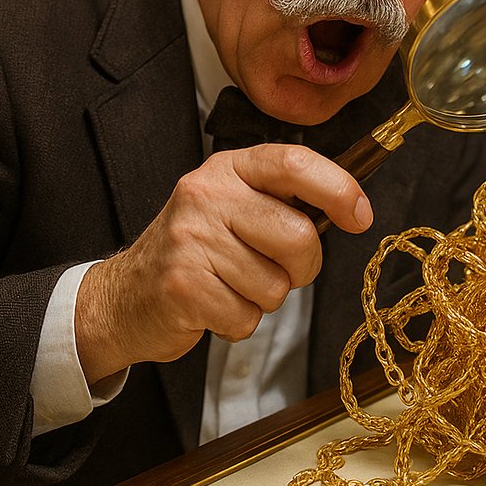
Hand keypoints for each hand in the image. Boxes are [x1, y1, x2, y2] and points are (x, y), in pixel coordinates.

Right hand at [75, 144, 372, 384]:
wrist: (125, 295)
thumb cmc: (200, 250)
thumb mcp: (237, 206)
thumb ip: (285, 200)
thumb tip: (352, 208)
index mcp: (230, 168)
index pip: (295, 163)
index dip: (339, 190)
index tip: (360, 217)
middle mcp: (207, 194)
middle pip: (299, 236)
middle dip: (302, 267)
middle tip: (276, 269)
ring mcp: (190, 239)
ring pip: (276, 285)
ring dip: (264, 298)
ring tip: (231, 285)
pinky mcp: (181, 286)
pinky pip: (247, 317)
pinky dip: (239, 322)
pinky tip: (213, 306)